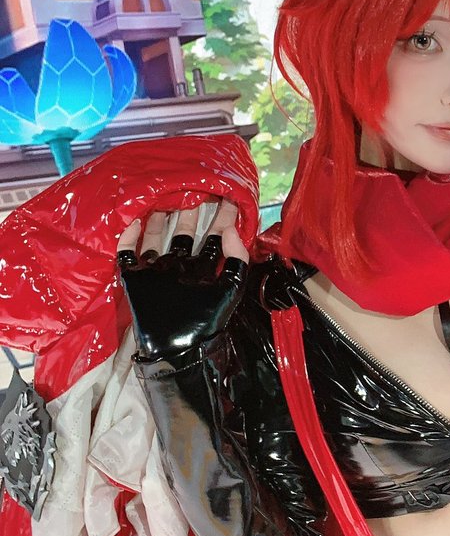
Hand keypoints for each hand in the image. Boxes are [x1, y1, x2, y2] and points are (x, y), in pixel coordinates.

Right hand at [116, 202, 249, 360]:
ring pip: (156, 237)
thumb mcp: (229, 288)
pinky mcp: (136, 279)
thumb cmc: (206, 322)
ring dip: (160, 217)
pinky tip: (135, 220)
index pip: (214, 238)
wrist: (177, 349)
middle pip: (184, 232)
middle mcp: (180, 267)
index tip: (227, 196)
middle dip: (189, 210)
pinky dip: (128, 237)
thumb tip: (231, 228)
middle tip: (194, 186)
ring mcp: (157, 271)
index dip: (221, 218)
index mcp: (203, 269)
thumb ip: (236, 258)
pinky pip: (127, 253)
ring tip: (165, 194)